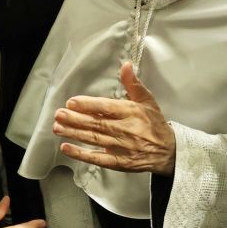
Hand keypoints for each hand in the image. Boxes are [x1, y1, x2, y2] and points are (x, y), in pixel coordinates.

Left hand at [54, 61, 176, 174]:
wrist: (168, 152)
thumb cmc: (155, 124)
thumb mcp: (147, 101)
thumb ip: (133, 84)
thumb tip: (125, 65)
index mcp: (131, 112)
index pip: (106, 108)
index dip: (88, 105)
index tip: (71, 102)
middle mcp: (125, 130)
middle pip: (96, 124)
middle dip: (75, 119)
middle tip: (58, 114)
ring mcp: (120, 147)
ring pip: (94, 139)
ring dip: (74, 133)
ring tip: (57, 127)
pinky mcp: (118, 162)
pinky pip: (97, 158)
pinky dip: (81, 154)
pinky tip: (66, 148)